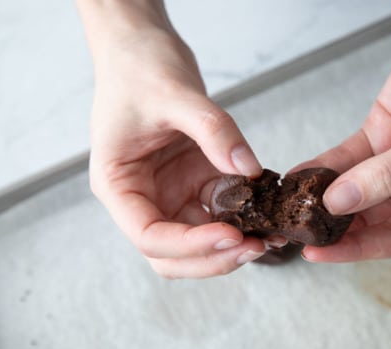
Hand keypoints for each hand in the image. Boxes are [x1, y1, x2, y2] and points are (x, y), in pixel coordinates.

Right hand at [86, 20, 264, 276]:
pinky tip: (270, 213)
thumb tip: (248, 167)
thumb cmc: (139, 68)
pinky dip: (245, 219)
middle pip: (173, 254)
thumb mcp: (174, 94)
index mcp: (119, 185)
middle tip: (254, 247)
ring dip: (231, 247)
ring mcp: (172, 193)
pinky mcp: (196, 182)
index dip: (190, 244)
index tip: (231, 235)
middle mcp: (144, 198)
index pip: (149, 236)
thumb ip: (212, 130)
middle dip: (212, 258)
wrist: (143, 47)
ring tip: (268, 238)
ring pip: (199, 241)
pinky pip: (222, 212)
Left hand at [297, 3, 390, 262]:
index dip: (355, 249)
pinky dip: (321, 166)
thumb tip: (340, 202)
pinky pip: (345, 158)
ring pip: (352, 188)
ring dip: (322, 196)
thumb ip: (389, 175)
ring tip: (290, 205)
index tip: (318, 253)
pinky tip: (299, 174)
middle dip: (333, 224)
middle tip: (296, 228)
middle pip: (368, 218)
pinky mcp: (379, 136)